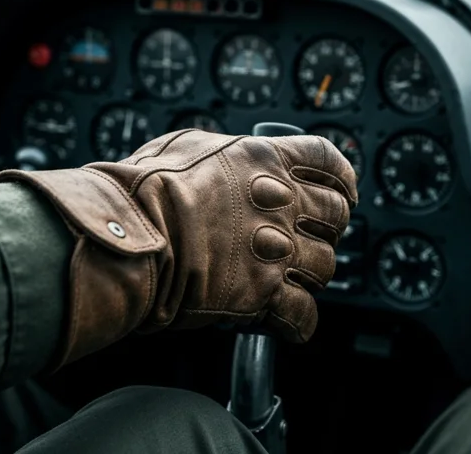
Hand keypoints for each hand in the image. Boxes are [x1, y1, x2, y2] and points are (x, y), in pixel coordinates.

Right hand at [0, 129, 357, 368]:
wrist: (127, 234)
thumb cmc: (142, 188)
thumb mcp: (184, 146)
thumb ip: (219, 154)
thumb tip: (222, 157)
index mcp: (264, 161)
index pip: (327, 162)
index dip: (340, 178)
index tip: (343, 190)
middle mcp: (280, 204)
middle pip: (335, 216)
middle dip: (326, 228)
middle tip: (306, 237)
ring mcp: (276, 251)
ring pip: (325, 267)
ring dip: (310, 275)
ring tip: (288, 279)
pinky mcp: (263, 295)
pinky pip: (302, 317)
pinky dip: (298, 323)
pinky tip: (285, 322)